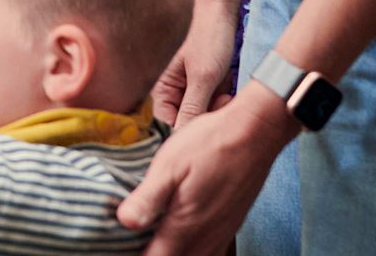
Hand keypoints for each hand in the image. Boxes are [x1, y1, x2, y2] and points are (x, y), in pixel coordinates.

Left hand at [116, 83, 297, 254]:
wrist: (255, 132)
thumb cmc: (210, 143)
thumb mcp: (169, 164)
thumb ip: (148, 198)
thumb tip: (125, 222)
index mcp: (185, 225)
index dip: (135, 254)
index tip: (120, 245)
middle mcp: (206, 237)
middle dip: (154, 254)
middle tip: (134, 240)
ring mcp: (222, 233)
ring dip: (174, 253)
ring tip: (155, 237)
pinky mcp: (231, 224)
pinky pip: (211, 250)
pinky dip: (192, 248)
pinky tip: (182, 232)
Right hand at [150, 2, 239, 126]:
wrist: (223, 16)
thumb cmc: (208, 39)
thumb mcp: (203, 77)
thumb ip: (192, 108)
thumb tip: (181, 139)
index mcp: (161, 91)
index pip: (167, 126)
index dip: (184, 134)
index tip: (205, 131)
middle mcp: (172, 95)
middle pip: (186, 125)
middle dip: (205, 120)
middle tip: (220, 102)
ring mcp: (190, 95)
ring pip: (202, 120)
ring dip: (216, 113)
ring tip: (226, 96)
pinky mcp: (205, 93)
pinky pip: (212, 111)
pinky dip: (222, 106)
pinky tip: (228, 93)